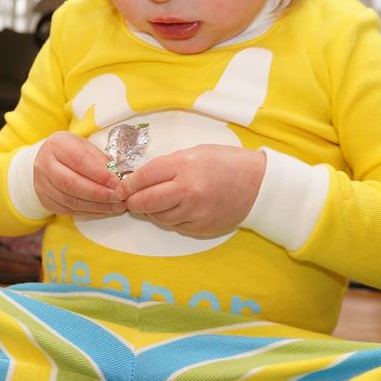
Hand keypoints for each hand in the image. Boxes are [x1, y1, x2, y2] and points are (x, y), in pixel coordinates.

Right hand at [34, 131, 124, 215]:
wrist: (48, 160)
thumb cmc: (70, 151)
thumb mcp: (85, 146)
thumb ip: (99, 160)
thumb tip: (117, 177)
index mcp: (57, 145)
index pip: (78, 160)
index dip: (98, 173)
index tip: (116, 182)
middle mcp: (45, 164)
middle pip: (71, 184)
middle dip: (99, 193)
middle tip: (118, 197)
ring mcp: (42, 184)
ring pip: (70, 201)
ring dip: (96, 206)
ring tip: (115, 206)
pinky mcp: (45, 200)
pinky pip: (69, 210)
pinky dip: (89, 212)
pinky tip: (103, 210)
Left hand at [115, 145, 264, 236]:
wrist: (259, 184)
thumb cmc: (226, 163)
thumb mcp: (195, 153)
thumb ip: (167, 165)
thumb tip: (140, 178)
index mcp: (184, 165)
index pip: (144, 177)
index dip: (128, 184)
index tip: (121, 187)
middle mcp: (187, 190)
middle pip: (145, 202)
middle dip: (133, 202)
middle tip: (130, 200)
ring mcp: (195, 212)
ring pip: (158, 217)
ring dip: (152, 211)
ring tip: (157, 202)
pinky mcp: (201, 228)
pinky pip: (176, 226)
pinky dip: (171, 219)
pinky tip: (177, 209)